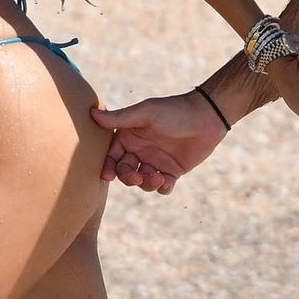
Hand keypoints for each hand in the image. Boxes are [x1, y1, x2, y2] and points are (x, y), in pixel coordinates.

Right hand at [90, 90, 227, 193]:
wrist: (206, 117)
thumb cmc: (174, 111)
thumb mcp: (145, 113)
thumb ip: (120, 118)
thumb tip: (91, 113)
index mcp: (130, 137)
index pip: (112, 156)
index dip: (108, 167)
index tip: (107, 176)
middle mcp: (140, 151)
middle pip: (125, 172)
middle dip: (128, 178)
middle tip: (136, 177)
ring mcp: (156, 162)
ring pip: (142, 182)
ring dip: (146, 184)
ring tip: (158, 177)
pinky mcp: (172, 171)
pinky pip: (162, 186)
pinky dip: (162, 187)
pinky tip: (167, 181)